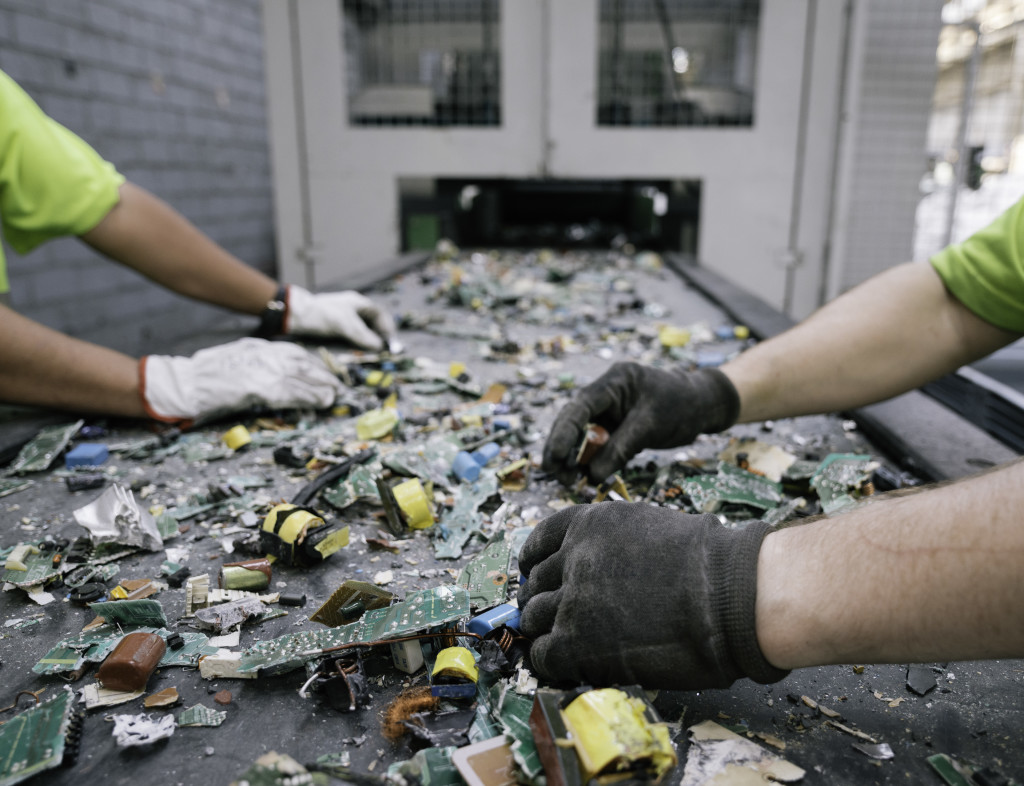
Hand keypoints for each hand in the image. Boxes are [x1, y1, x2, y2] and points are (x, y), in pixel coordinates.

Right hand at [141, 338, 340, 422]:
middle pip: (302, 364)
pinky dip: (308, 398)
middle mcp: (263, 356)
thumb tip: (274, 372)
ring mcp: (262, 371)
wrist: (185, 383)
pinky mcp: (259, 389)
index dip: (312, 363)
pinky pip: (291, 394)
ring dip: (320, 388)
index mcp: (258, 347)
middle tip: (335, 386)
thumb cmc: (205, 375)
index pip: (293, 352)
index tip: (323, 371)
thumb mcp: (236, 357)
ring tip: (332, 397)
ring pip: (301, 378)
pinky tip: (319, 403)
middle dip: (321, 375)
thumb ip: (256, 362)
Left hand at [285, 286, 395, 350]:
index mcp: (358, 303)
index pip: (379, 314)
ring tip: (370, 352)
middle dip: (378, 336)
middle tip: (382, 350)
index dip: (387, 327)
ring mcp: (344, 318)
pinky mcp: (335, 327)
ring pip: (362, 330)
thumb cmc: (321, 315)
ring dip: (367, 341)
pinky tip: (357, 350)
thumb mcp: (345, 325)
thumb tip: (379, 346)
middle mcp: (353, 309)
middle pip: (372, 323)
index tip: (389, 342)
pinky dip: (357, 342)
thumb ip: (363, 335)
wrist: (295, 315)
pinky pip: (352, 335)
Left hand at [517, 502, 786, 689]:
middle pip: (536, 583)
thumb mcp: (652, 528)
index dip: (535, 560)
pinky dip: (548, 662)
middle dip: (541, 599)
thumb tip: (606, 564)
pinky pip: (543, 656)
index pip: (542, 539)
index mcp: (591, 523)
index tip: (532, 572)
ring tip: (559, 643)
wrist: (731, 596)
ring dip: (544, 631)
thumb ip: (617, 543)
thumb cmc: (712, 564)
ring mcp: (572, 599)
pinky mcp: (576, 643)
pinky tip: (566, 666)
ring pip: (534, 619)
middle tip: (550, 616)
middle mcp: (574, 556)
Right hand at [543, 362, 738, 481]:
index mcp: (614, 382)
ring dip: (574, 458)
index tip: (554, 459)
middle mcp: (605, 394)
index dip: (563, 434)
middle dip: (562, 449)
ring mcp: (609, 410)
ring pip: (581, 435)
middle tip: (557, 476)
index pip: (579, 407)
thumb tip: (590, 475)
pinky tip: (584, 478)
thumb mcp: (650, 427)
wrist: (704, 404)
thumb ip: (620, 449)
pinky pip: (596, 444)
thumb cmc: (682, 406)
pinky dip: (590, 461)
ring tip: (569, 482)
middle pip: (573, 421)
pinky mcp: (615, 426)